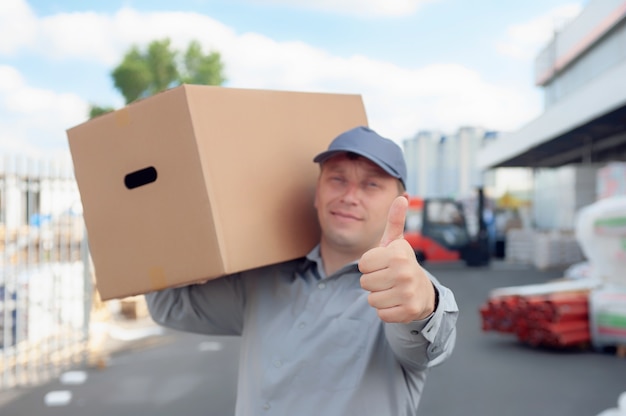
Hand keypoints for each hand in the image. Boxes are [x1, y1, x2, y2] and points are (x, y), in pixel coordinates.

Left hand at [358, 196, 435, 322]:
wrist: (423, 292)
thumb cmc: (401, 264)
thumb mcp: (397, 243)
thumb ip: (395, 220)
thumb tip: (402, 197)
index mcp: (398, 253)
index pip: (362, 264)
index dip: (370, 266)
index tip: (384, 264)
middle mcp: (404, 272)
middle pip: (364, 283)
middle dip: (373, 282)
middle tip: (388, 279)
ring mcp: (408, 293)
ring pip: (371, 299)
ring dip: (379, 297)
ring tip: (392, 290)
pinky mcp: (408, 311)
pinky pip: (380, 314)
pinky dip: (386, 310)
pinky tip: (397, 302)